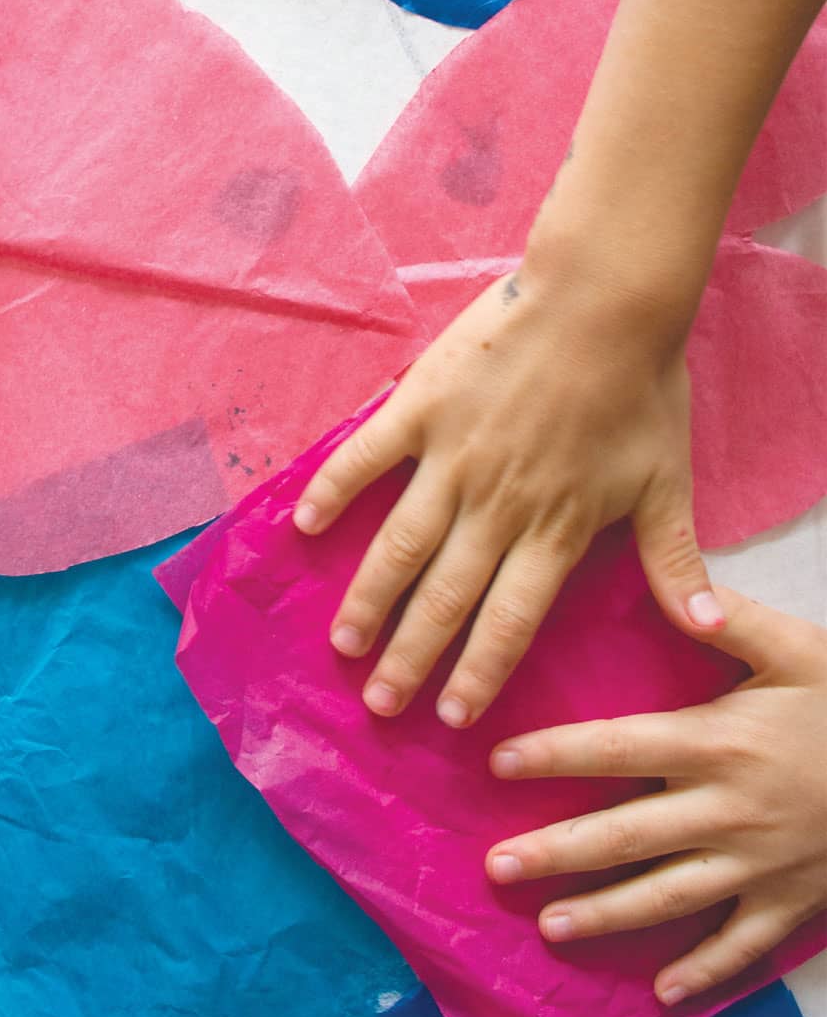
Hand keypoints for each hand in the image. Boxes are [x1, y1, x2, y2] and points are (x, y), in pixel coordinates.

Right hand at [294, 259, 721, 725]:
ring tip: (341, 644)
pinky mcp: (421, 407)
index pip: (510, 621)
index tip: (450, 718)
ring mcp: (452, 456)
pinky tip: (306, 527)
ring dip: (370, 599)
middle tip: (378, 703)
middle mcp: (496, 504)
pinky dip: (334, 491)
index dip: (479, 672)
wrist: (604, 297)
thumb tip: (709, 627)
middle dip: (411, 657)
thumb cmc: (640, 387)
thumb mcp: (666, 480)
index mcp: (554, 527)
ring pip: (401, 544)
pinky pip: (367, 457)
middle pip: (446, 596)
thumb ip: (675, 559)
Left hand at [485, 588, 826, 1002]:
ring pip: (666, 897)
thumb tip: (686, 592)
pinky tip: (661, 990)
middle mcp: (726, 809)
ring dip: (604, 915)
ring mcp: (758, 864)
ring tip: (548, 927)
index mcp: (718, 742)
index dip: (555, 754)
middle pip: (624, 836)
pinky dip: (702, 970)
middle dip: (555, 853)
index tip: (498, 761)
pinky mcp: (791, 901)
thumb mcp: (801, 650)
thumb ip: (736, 621)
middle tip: (494, 868)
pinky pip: (740, 944)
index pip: (617, 747)